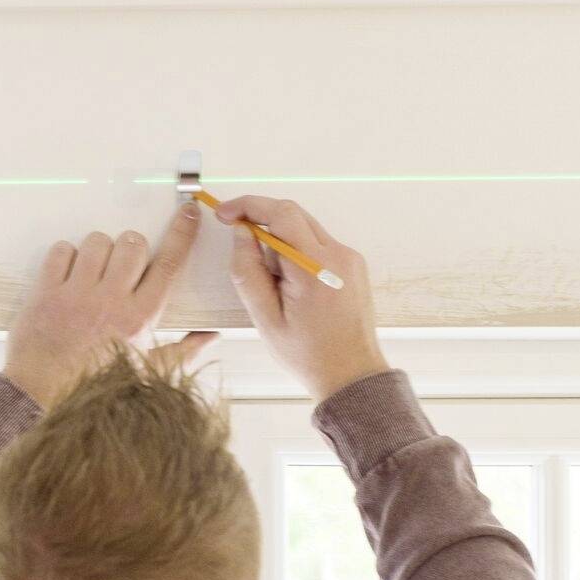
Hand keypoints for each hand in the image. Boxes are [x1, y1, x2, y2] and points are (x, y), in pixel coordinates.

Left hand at [3, 204, 214, 407]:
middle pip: (133, 244)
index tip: (187, 211)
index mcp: (140, 318)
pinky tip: (68, 275)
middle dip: (131, 248)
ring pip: (98, 241)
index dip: (182, 233)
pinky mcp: (47, 291)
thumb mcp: (146, 373)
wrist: (42, 397)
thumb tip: (211, 337)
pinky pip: (62, 250)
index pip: (169, 264)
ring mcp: (77, 294)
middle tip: (122, 267)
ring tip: (93, 273)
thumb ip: (182, 351)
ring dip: (99, 250)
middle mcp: (111, 301)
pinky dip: (66, 256)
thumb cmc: (95, 386)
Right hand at [217, 194, 387, 403]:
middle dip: (263, 225)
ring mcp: (350, 258)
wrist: (351, 373)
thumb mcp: (265, 318)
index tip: (225, 212)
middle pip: (294, 215)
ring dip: (281, 243)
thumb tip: (240, 234)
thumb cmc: (308, 354)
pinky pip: (319, 243)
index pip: (281, 215)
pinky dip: (298, 253)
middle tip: (243, 250)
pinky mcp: (354, 264)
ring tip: (276, 284)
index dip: (249, 206)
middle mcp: (338, 256)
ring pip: (305, 229)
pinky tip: (293, 285)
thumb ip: (247, 271)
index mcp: (315, 269)